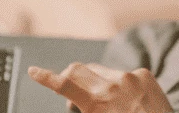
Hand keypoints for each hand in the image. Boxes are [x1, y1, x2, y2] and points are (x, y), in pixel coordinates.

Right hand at [28, 62, 173, 112]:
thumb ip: (84, 109)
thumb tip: (74, 102)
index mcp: (96, 103)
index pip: (64, 84)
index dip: (45, 77)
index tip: (34, 71)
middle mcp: (111, 85)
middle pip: (78, 69)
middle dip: (68, 75)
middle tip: (67, 85)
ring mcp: (130, 77)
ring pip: (102, 70)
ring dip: (96, 81)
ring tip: (107, 101)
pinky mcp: (144, 74)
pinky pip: (124, 73)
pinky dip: (121, 83)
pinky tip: (128, 99)